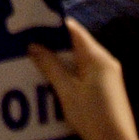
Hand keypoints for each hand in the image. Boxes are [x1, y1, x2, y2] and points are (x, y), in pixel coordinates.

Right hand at [29, 18, 138, 139]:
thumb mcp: (67, 91)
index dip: (54, 25)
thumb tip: (33, 45)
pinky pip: (84, 72)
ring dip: (60, 60)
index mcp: (97, 57)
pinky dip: (69, 72)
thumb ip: (50, 66)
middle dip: (54, 44)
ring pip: (80, 60)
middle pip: (76, 45)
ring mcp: (108, 76)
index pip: (74, 30)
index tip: (34, 24)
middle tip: (30, 43)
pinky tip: (54, 80)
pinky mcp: (106, 89)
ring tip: (37, 60)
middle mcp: (105, 62)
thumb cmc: (92, 115)